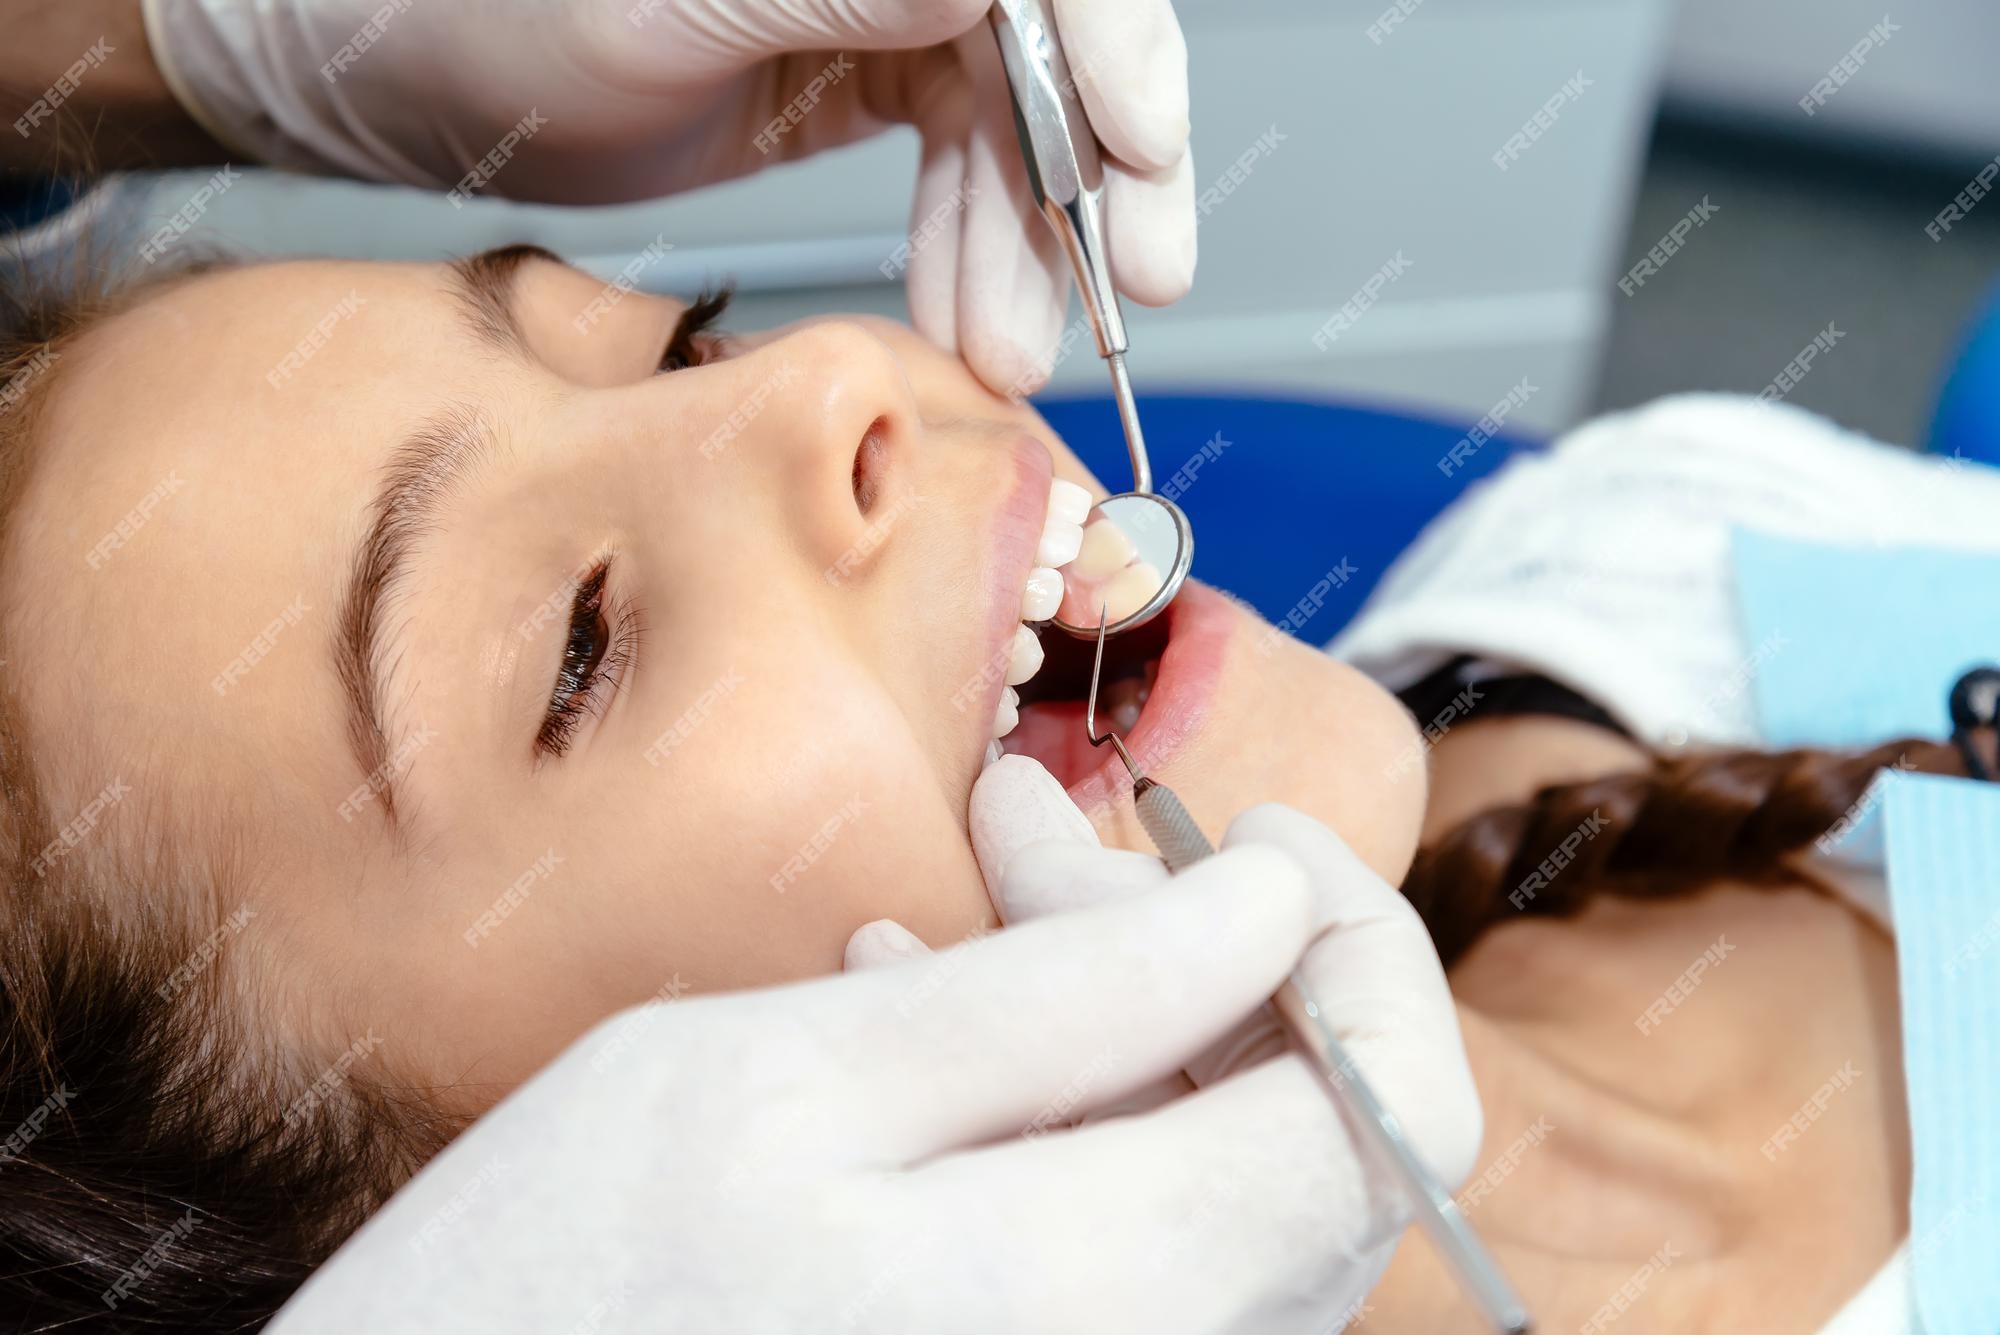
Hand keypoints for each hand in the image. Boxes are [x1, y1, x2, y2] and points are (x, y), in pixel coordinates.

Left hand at [143, 0, 1195, 393]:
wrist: (410, 75)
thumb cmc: (487, 7)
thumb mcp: (667, 5)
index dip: (1108, 52)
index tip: (1139, 154)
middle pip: (1056, 44)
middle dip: (1093, 173)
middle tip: (1123, 283)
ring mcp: (886, 4)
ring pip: (1015, 123)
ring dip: (1026, 245)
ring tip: (1007, 347)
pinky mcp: (864, 72)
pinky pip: (959, 166)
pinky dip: (972, 251)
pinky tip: (966, 316)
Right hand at [272, 820, 1378, 1332]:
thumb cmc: (539, 1301)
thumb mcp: (778, 1083)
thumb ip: (1058, 997)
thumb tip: (1272, 904)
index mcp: (1102, 1306)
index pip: (1388, 1118)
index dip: (1359, 945)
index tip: (1257, 830)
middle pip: (1298, 1148)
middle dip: (1194, 956)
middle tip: (1036, 835)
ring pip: (1207, 1192)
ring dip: (1119, 1025)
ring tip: (967, 906)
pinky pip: (1120, 1260)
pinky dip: (1064, 1124)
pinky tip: (930, 1030)